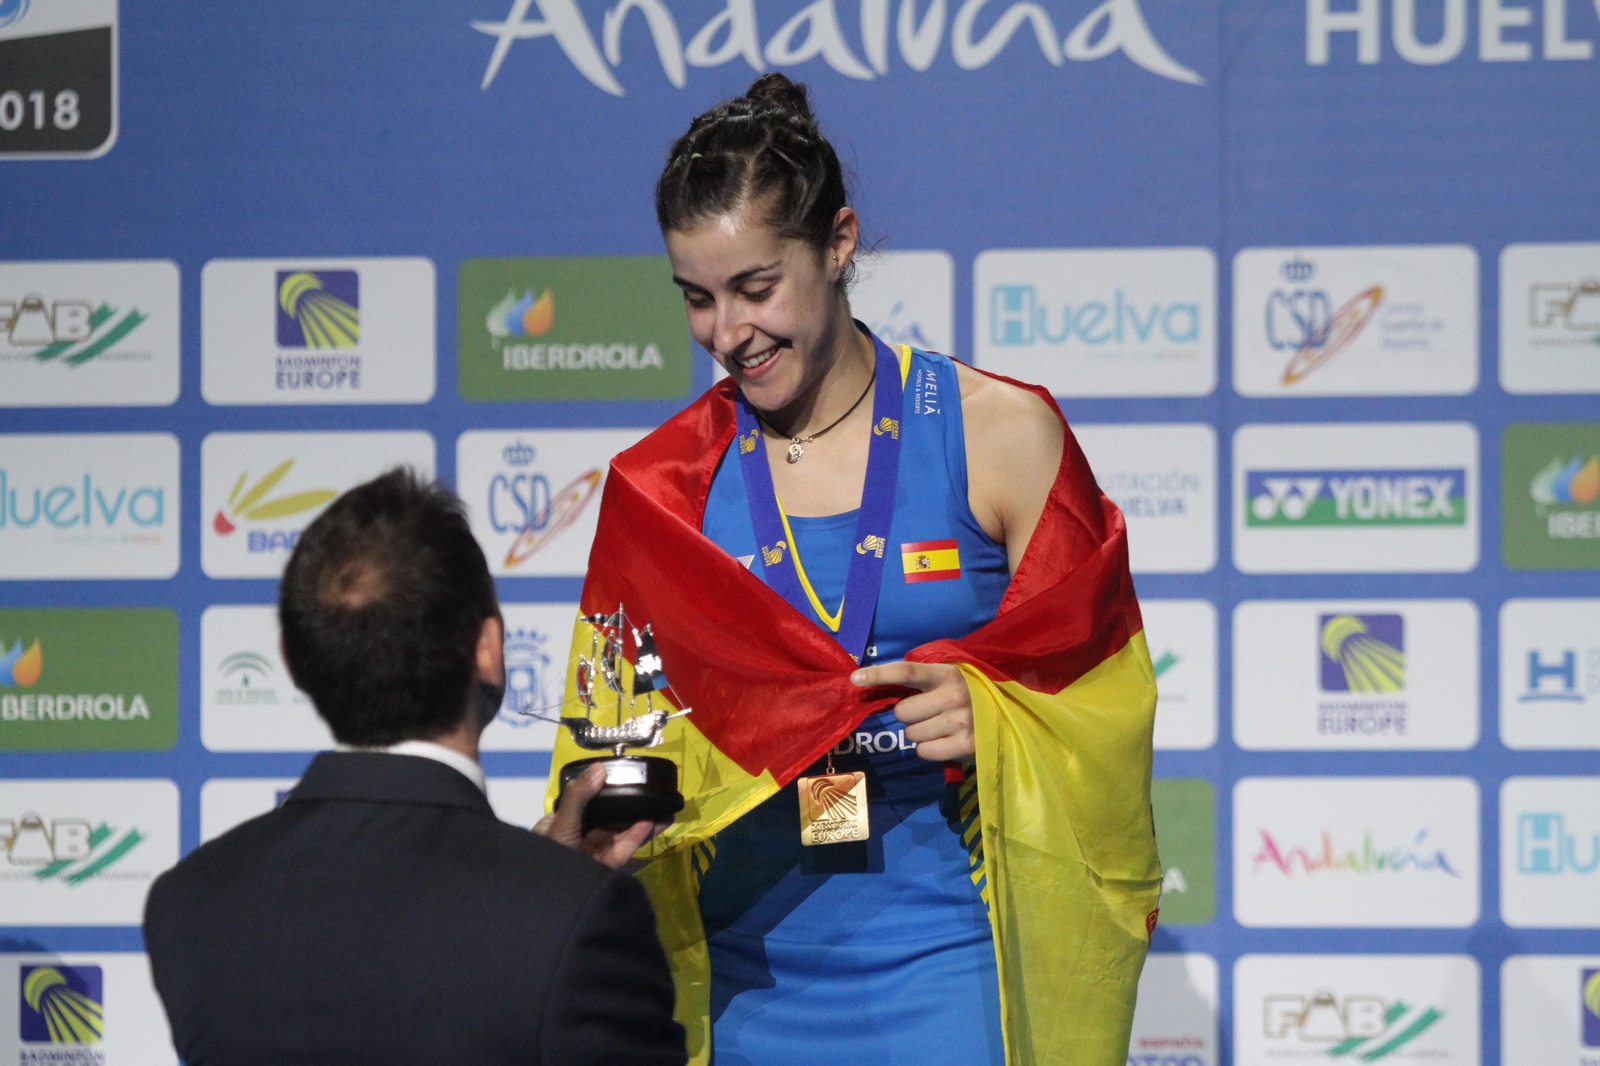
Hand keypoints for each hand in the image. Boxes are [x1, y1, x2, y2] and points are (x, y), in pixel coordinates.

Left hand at [532, 764, 658, 868]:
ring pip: (619, 836)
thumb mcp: (561, 823)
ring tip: (664, 813)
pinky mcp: (604, 870)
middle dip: (630, 810)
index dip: (603, 792)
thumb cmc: (549, 857)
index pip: (583, 804)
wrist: (552, 899)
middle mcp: (576, 839)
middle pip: (607, 821)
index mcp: (560, 826)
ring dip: (641, 824)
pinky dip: (635, 838)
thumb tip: (599, 768)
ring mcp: (591, 856)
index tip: (624, 780)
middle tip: (653, 797)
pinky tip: (651, 825)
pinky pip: (621, 851)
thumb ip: (579, 796)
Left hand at [850, 661, 974, 761]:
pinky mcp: (965, 745)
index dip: (878, 674)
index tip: (854, 679)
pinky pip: (923, 751)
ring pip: (911, 734)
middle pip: (902, 712)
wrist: (1009, 719)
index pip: (906, 671)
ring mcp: (960, 721)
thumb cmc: (971, 696)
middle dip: (909, 716)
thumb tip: (877, 686)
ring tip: (942, 728)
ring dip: (920, 734)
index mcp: (947, 673)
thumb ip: (923, 680)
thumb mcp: (950, 680)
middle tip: (929, 714)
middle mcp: (953, 695)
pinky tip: (947, 741)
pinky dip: (930, 750)